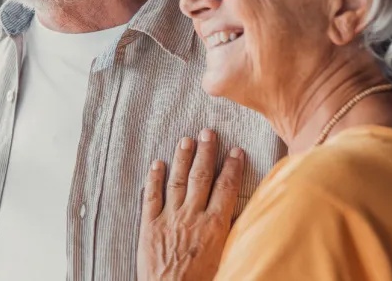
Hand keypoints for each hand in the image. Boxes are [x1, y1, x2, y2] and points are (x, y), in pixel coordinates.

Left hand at [136, 129, 243, 280]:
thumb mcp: (227, 258)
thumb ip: (231, 234)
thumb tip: (242, 215)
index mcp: (215, 226)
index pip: (226, 188)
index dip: (231, 167)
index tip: (235, 150)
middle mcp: (192, 216)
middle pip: (201, 177)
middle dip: (206, 152)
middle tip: (208, 132)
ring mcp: (169, 218)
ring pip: (176, 181)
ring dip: (181, 158)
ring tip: (186, 140)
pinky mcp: (149, 225)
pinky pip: (151, 196)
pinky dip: (153, 178)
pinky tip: (156, 163)